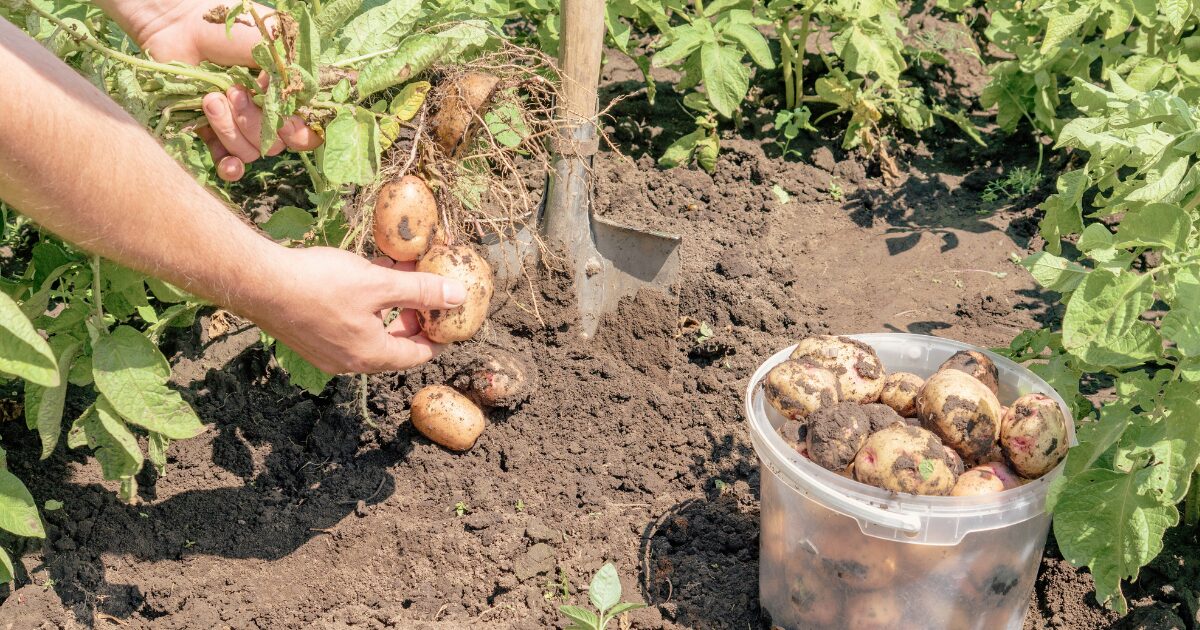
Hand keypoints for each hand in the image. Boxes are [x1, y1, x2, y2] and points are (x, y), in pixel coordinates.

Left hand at [117, 0, 320, 180]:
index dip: (299, 133)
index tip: (283, 118)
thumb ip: (292, 78)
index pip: (309, 132)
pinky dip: (229, 166)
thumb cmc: (230, 26)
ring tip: (210, 99)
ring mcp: (241, 124)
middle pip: (276, 145)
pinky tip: (227, 164)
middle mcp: (269, 112)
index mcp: (289, 93)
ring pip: (250, 152)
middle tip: (234, 92)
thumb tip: (296, 111)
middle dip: (254, 123)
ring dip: (230, 129)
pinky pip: (228, 162)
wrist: (180, 22)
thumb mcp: (273, 45)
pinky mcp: (212, 131)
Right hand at [244, 247, 467, 373]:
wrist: (259, 282)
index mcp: (371, 356)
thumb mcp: (379, 283)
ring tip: (397, 278)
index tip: (449, 318)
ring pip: (370, 334)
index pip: (417, 355)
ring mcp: (326, 353)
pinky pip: (347, 327)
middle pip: (394, 346)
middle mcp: (349, 362)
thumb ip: (421, 291)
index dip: (438, 336)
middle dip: (413, 319)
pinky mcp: (309, 338)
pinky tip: (363, 278)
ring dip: (388, 309)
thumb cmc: (320, 284)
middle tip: (425, 295)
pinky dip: (363, 308)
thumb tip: (457, 296)